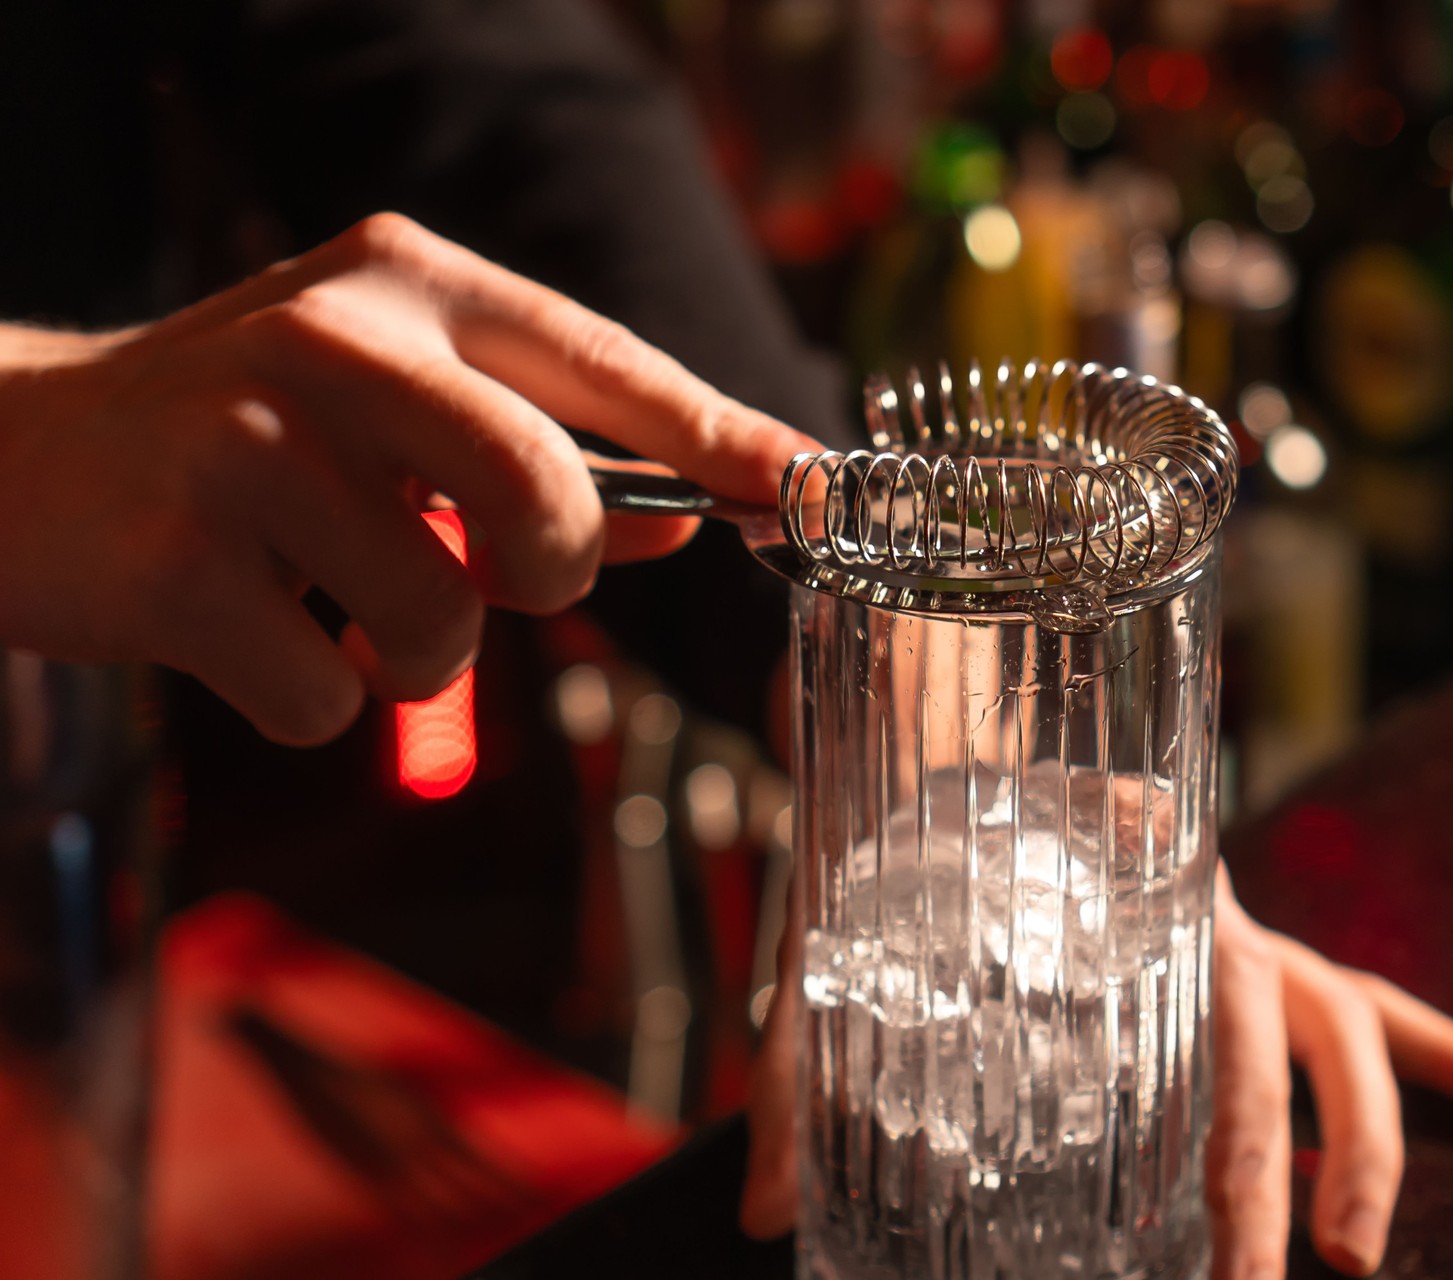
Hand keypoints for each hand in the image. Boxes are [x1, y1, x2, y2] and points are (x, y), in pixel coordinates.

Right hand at [0, 213, 815, 744]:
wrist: (14, 453)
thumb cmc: (244, 435)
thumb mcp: (393, 405)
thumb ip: (543, 451)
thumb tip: (690, 513)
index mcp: (407, 282)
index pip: (604, 360)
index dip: (721, 434)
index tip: (812, 488)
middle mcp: (331, 339)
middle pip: (542, 493)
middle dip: (542, 569)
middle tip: (483, 571)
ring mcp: (243, 447)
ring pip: (443, 617)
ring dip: (417, 656)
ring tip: (340, 609)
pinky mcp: (173, 562)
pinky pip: (333, 701)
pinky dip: (317, 702)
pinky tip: (252, 635)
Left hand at [738, 863, 1452, 1278]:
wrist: (956, 702)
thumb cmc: (911, 832)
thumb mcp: (843, 935)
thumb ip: (803, 1062)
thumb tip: (768, 1216)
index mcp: (1106, 907)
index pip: (1174, 1023)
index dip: (1212, 1146)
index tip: (1221, 1251)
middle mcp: (1199, 912)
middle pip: (1263, 1041)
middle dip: (1272, 1175)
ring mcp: (1249, 926)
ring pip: (1343, 1024)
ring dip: (1367, 1139)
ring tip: (1357, 1252)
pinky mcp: (1267, 946)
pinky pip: (1376, 1001)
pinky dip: (1450, 1049)